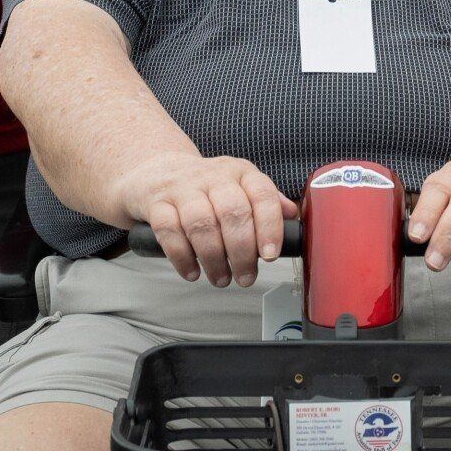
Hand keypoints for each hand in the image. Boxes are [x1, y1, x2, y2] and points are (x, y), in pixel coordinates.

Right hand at [116, 154, 297, 287]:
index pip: (261, 194)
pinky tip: (192, 272)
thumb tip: (292, 216)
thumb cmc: (206, 187)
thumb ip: (266, 201)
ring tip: (220, 279)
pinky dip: (182, 257)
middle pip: (233, 212)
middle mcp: (213, 176)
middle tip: (245, 277)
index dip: (269, 226)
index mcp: (239, 172)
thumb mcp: (239, 186)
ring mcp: (183, 188)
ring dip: (213, 258)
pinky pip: (169, 230)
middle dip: (242, 251)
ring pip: (201, 223)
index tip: (270, 255)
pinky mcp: (157, 203)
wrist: (157, 171)